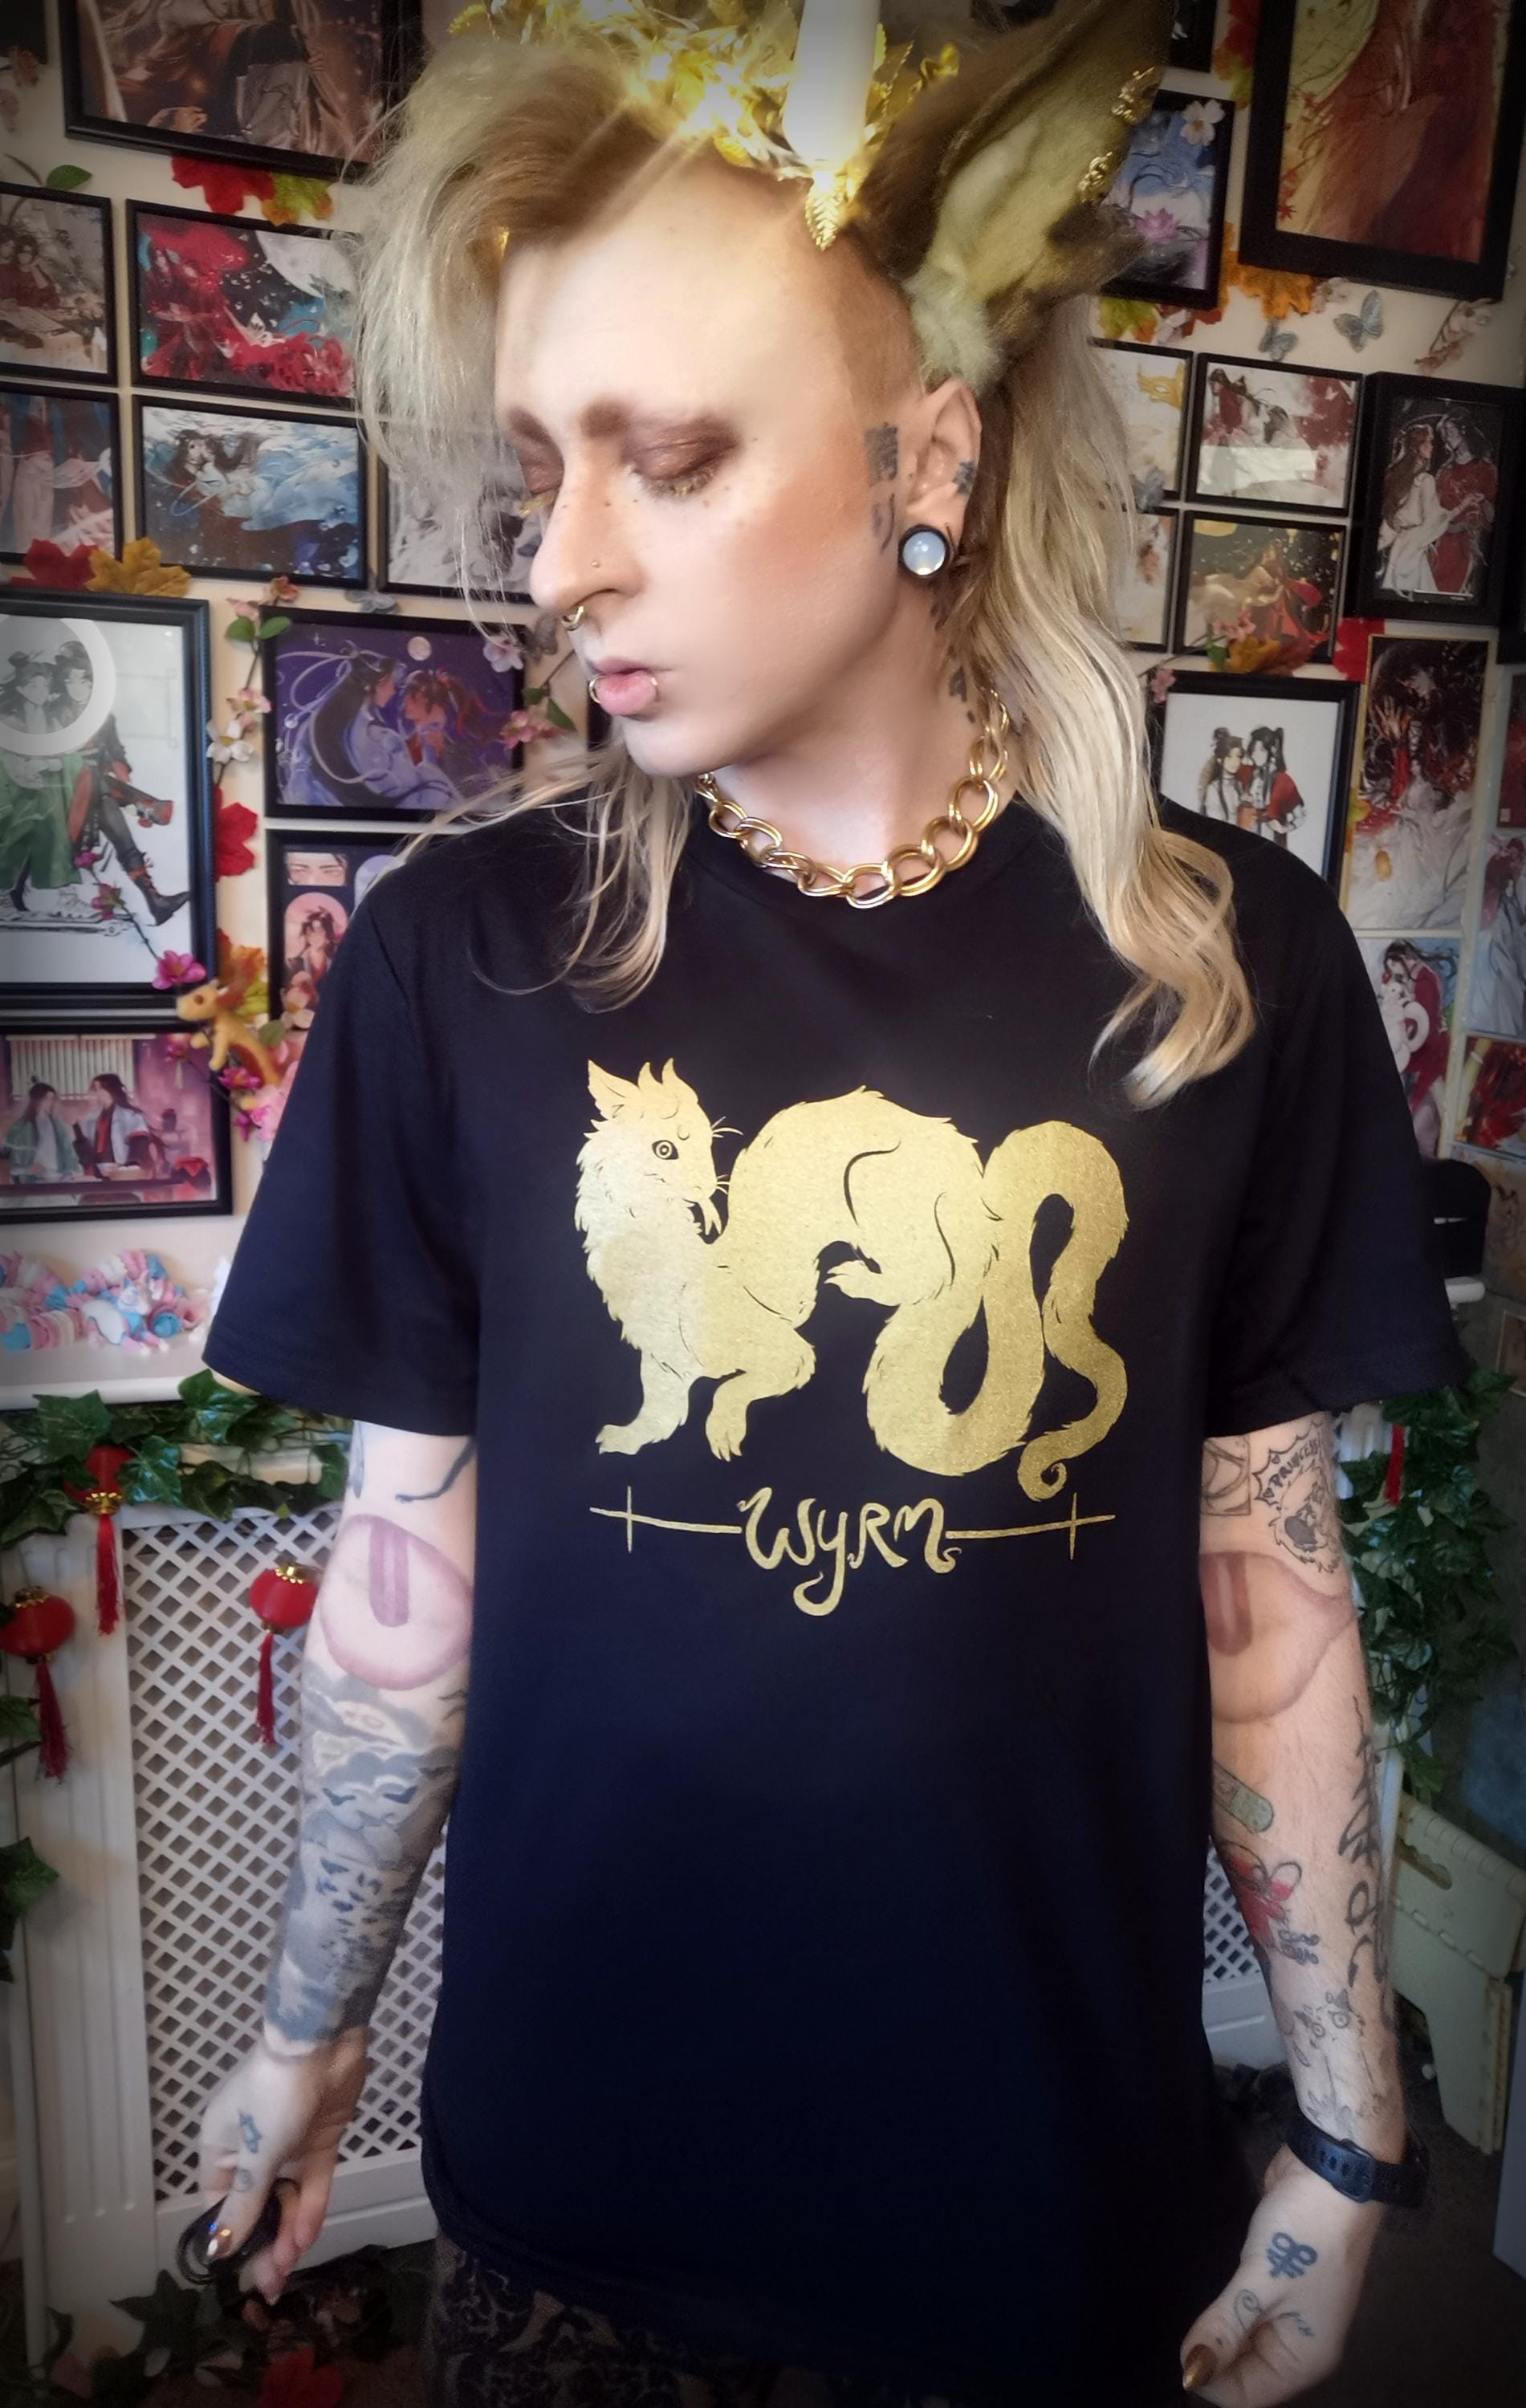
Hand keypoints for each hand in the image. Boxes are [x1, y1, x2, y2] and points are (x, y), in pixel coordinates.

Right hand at [195, 2027, 370, 2304]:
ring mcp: (288, 2143)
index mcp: (220, 2146)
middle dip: (263, 2241)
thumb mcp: (255, 2155)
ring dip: (287, 2230)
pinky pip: (311, 2181)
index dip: (230, 2236)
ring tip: (291, 2263)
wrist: (324, 2045)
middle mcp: (251, 2147)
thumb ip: (242, 2204)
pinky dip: (310, 2208)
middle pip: (255, 2204)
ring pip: (285, 2197)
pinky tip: (306, 2237)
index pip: (219, 2202)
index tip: (242, 2270)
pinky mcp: (319, 2139)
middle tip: (273, 2282)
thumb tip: (218, 2249)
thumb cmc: (275, 2097)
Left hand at [1178, 2144, 1385, 2402]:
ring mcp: (1286, 2312)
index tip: (1179, 2352)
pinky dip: (1223, 2311)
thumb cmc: (1304, 2232)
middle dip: (1211, 2359)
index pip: (1246, 2396)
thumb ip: (1224, 2328)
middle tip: (1172, 2334)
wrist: (1331, 2171)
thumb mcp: (1261, 2281)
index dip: (1210, 2382)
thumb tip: (1190, 2374)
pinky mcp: (1273, 2282)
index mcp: (1304, 2358)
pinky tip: (1197, 2301)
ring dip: (1214, 2334)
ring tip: (1179, 2318)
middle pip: (1243, 2373)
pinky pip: (1243, 2313)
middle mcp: (1297, 2345)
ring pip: (1240, 2342)